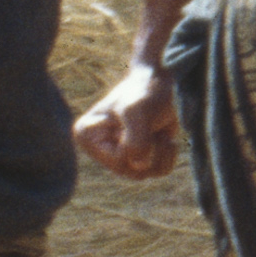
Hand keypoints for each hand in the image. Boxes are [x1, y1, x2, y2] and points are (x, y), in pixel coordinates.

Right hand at [74, 60, 178, 181]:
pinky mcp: (137, 158)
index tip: (138, 120)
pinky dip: (168, 155)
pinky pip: (158, 171)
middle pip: (132, 171)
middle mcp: (98, 151)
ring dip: (161, 152)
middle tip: (154, 126)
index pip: (118, 159)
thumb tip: (139, 166)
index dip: (138, 143)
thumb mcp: (137, 110)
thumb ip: (136, 138)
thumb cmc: (143, 92)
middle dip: (151, 149)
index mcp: (87, 136)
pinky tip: (165, 138)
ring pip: (146, 173)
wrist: (159, 83)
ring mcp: (118, 156)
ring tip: (158, 130)